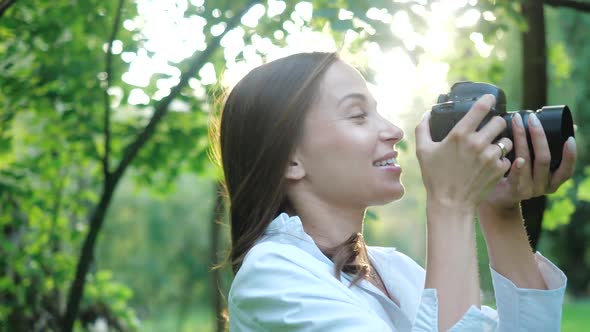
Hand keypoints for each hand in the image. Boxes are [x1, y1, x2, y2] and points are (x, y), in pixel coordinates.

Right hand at [415, 94, 512, 209]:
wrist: (450, 204)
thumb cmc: (435, 177)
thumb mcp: (423, 151)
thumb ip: (422, 128)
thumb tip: (427, 113)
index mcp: (459, 135)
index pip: (481, 108)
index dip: (488, 100)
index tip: (491, 99)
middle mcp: (477, 143)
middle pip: (500, 121)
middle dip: (496, 123)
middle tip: (490, 128)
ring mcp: (490, 157)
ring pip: (506, 140)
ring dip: (500, 141)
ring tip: (491, 148)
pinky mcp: (499, 169)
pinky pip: (506, 157)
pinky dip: (500, 160)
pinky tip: (489, 165)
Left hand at [480, 112, 576, 211]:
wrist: (497, 198)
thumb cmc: (518, 175)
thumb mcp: (536, 164)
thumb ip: (548, 148)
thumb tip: (571, 126)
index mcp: (553, 180)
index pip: (567, 170)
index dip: (570, 156)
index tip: (569, 139)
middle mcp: (543, 186)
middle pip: (544, 159)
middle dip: (539, 136)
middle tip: (533, 118)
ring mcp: (528, 190)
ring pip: (527, 162)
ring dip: (522, 139)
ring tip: (516, 122)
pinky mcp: (512, 192)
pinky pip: (516, 179)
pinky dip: (517, 168)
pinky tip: (517, 158)